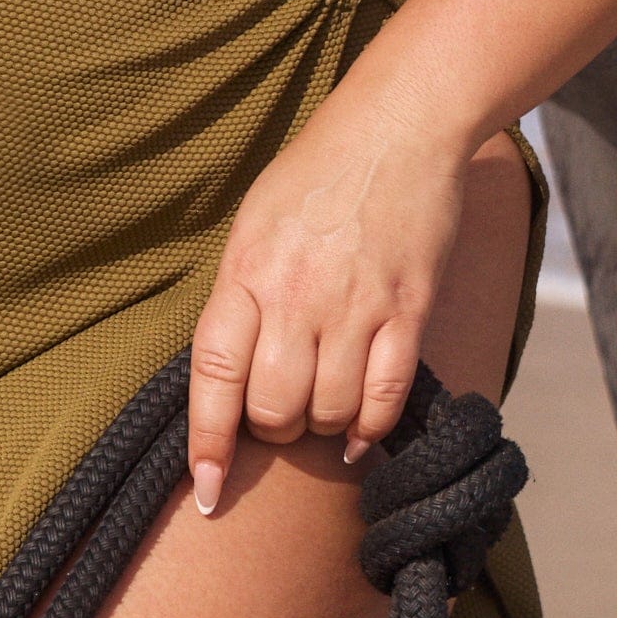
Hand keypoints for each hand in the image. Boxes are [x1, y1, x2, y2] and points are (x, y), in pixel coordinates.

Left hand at [184, 91, 470, 513]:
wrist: (398, 127)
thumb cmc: (316, 173)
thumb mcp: (255, 222)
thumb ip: (241, 294)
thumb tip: (231, 371)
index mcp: (246, 269)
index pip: (214, 373)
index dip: (207, 441)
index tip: (209, 490)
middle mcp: (296, 294)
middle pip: (274, 408)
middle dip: (272, 429)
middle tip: (280, 414)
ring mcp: (356, 305)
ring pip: (329, 413)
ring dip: (322, 428)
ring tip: (322, 405)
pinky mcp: (409, 311)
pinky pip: (385, 399)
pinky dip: (371, 428)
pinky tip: (360, 429)